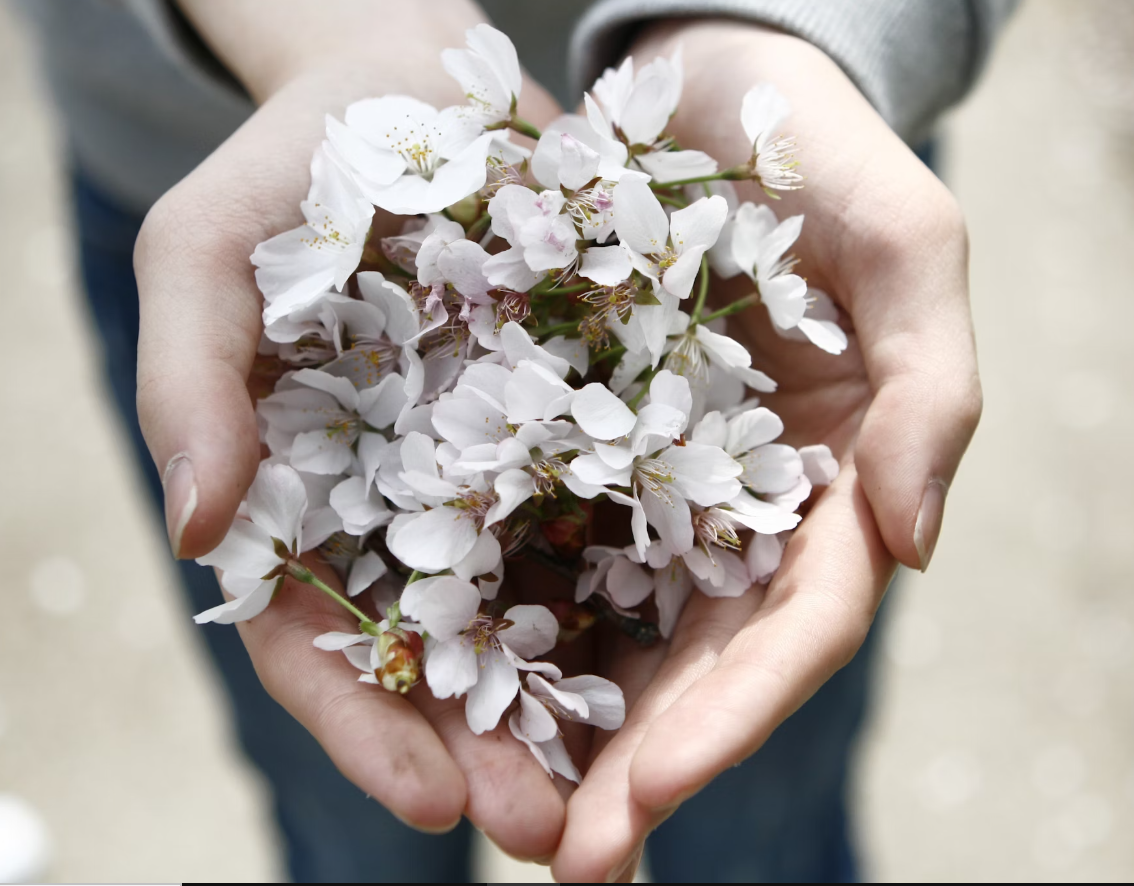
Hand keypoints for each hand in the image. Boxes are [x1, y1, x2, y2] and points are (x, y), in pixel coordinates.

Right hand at [134, 0, 568, 857]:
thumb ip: (189, 384)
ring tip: (640, 789)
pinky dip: (651, 586)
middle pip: (442, 655)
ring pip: (539, 610)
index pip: (316, 641)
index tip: (430, 803)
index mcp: (304, 498)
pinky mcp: (584, 419)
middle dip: (491, 753)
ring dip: (584, 709)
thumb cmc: (290, 169)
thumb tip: (199, 527)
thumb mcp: (207, 255)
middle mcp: (405, 505)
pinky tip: (703, 648)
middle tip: (554, 839)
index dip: (365, 726)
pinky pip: (620, 511)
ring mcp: (498, 469)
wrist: (410, 86)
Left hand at [551, 21, 981, 880]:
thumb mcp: (902, 238)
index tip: (650, 793)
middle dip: (641, 765)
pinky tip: (455, 690)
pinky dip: (508, 625)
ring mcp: (655, 486)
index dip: (733, 720)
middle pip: (701, 663)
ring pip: (619, 631)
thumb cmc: (810, 150)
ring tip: (499, 814)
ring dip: (567, 731)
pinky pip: (540, 547)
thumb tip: (913, 545)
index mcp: (832, 480)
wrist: (698, 87)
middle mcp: (744, 506)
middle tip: (563, 859)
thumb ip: (932, 384)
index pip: (797, 630)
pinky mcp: (574, 446)